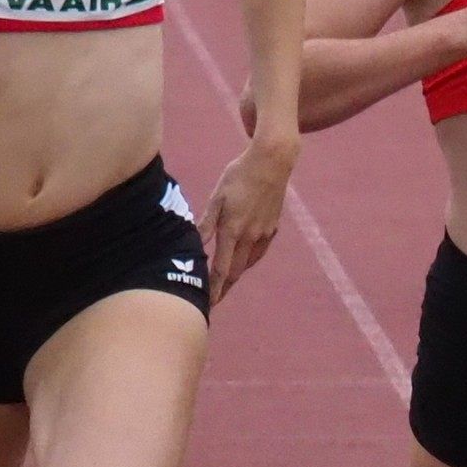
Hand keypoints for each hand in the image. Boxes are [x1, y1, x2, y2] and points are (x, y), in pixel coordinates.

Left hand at [198, 136, 295, 302]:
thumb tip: (194, 245)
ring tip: (225, 285)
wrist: (272, 163)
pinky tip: (244, 261)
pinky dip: (249, 261)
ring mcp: (264, 233)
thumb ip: (206, 223)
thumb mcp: (218, 196)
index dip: (214, 288)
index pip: (222, 268)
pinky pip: (259, 252)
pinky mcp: (272, 227)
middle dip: (224, 288)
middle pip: (236, 272)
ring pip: (249, 263)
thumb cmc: (239, 175)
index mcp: (233, 230)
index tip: (207, 303)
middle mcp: (250, 237)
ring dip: (236, 276)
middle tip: (213, 301)